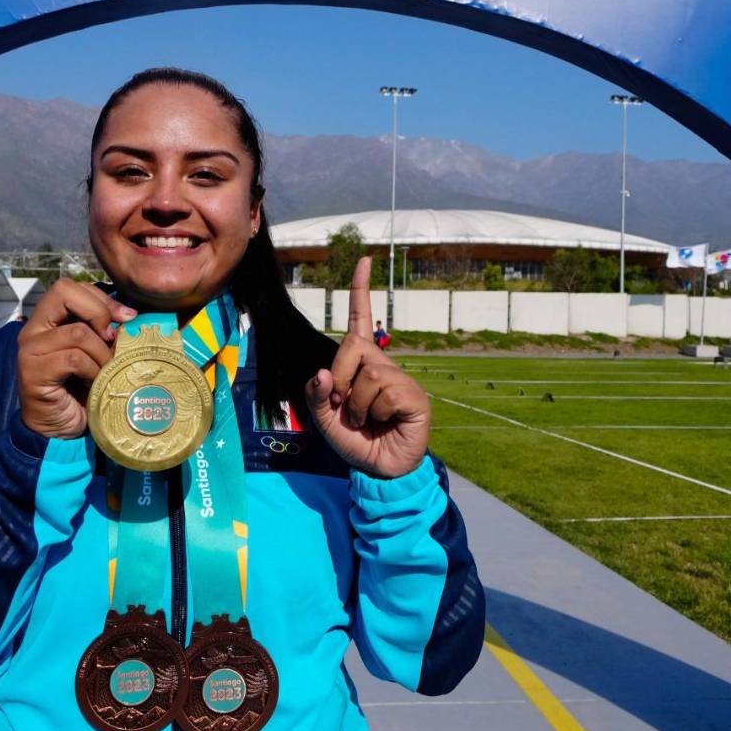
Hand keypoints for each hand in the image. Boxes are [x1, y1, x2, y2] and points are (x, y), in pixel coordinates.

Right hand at [17, 280, 135, 439]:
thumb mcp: (95, 354)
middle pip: (63, 291)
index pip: (70, 287)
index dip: (101, 298)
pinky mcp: (34, 372)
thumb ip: (103, 333)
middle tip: (112, 338)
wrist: (59, 431)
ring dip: (102, 353)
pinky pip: (73, 358)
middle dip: (99, 311)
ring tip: (105, 371)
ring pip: (77, 331)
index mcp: (47, 321)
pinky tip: (94, 383)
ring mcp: (30, 350)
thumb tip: (132, 318)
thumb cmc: (79, 391)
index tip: (126, 318)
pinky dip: (92, 370)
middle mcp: (33, 330)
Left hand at [305, 257, 430, 477]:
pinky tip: (385, 422)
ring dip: (357, 405)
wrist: (379, 470)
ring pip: (368, 374)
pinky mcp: (414, 396)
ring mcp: (400, 379)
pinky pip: (385, 392)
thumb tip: (322, 373)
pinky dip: (375, 412)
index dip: (361, 290)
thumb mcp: (324, 418)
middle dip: (339, 378)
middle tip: (344, 405)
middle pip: (353, 348)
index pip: (360, 319)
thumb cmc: (354, 440)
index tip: (365, 260)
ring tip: (365, 420)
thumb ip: (316, 395)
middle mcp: (382, 365)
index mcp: (360, 364)